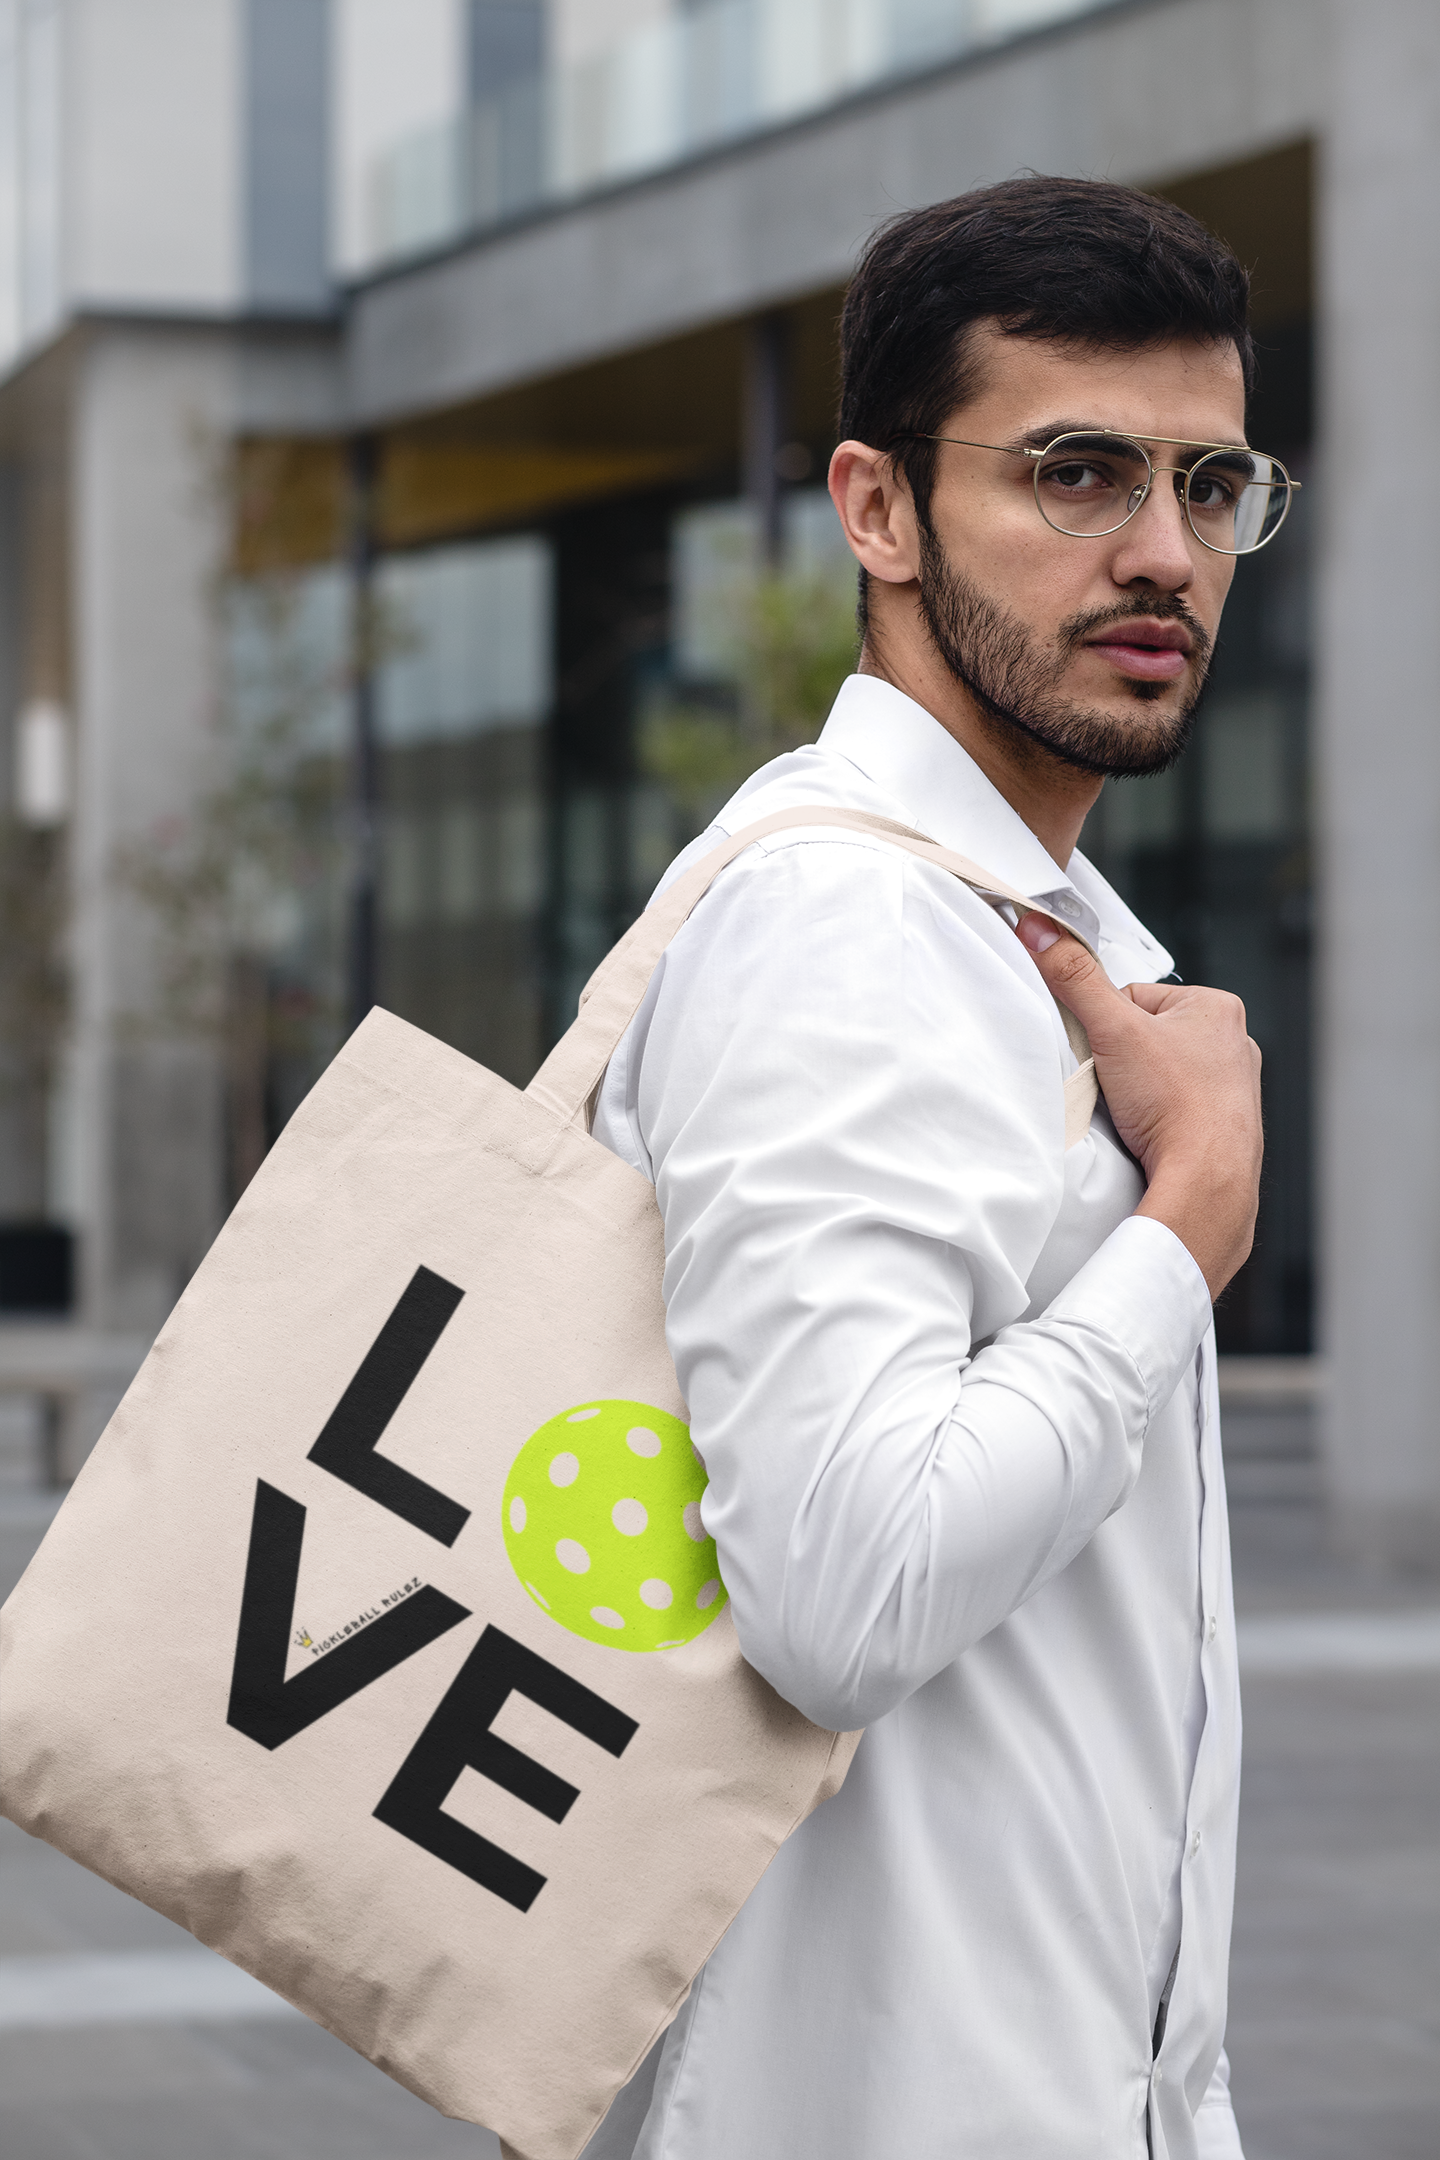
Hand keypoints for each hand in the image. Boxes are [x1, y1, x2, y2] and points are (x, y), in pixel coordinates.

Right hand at [1016, 913, 1262, 1300]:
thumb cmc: (1180, 1105)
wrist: (1207, 1179)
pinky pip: (1171, 1108)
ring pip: (1157, 1075)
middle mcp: (1231, 1044)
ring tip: (1133, 1111)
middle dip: (1120, 1059)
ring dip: (1135, 1090)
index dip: (1104, 1023)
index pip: (1133, 997)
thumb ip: (1074, 978)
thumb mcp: (1113, 1028)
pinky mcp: (1223, 1124)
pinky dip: (1153, 1118)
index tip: (1100, 1048)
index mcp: (1215, 1007)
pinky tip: (1148, 1131)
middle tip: (1115, 1083)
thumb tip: (1042, 931)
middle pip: (1143, 1036)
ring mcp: (1230, 1088)